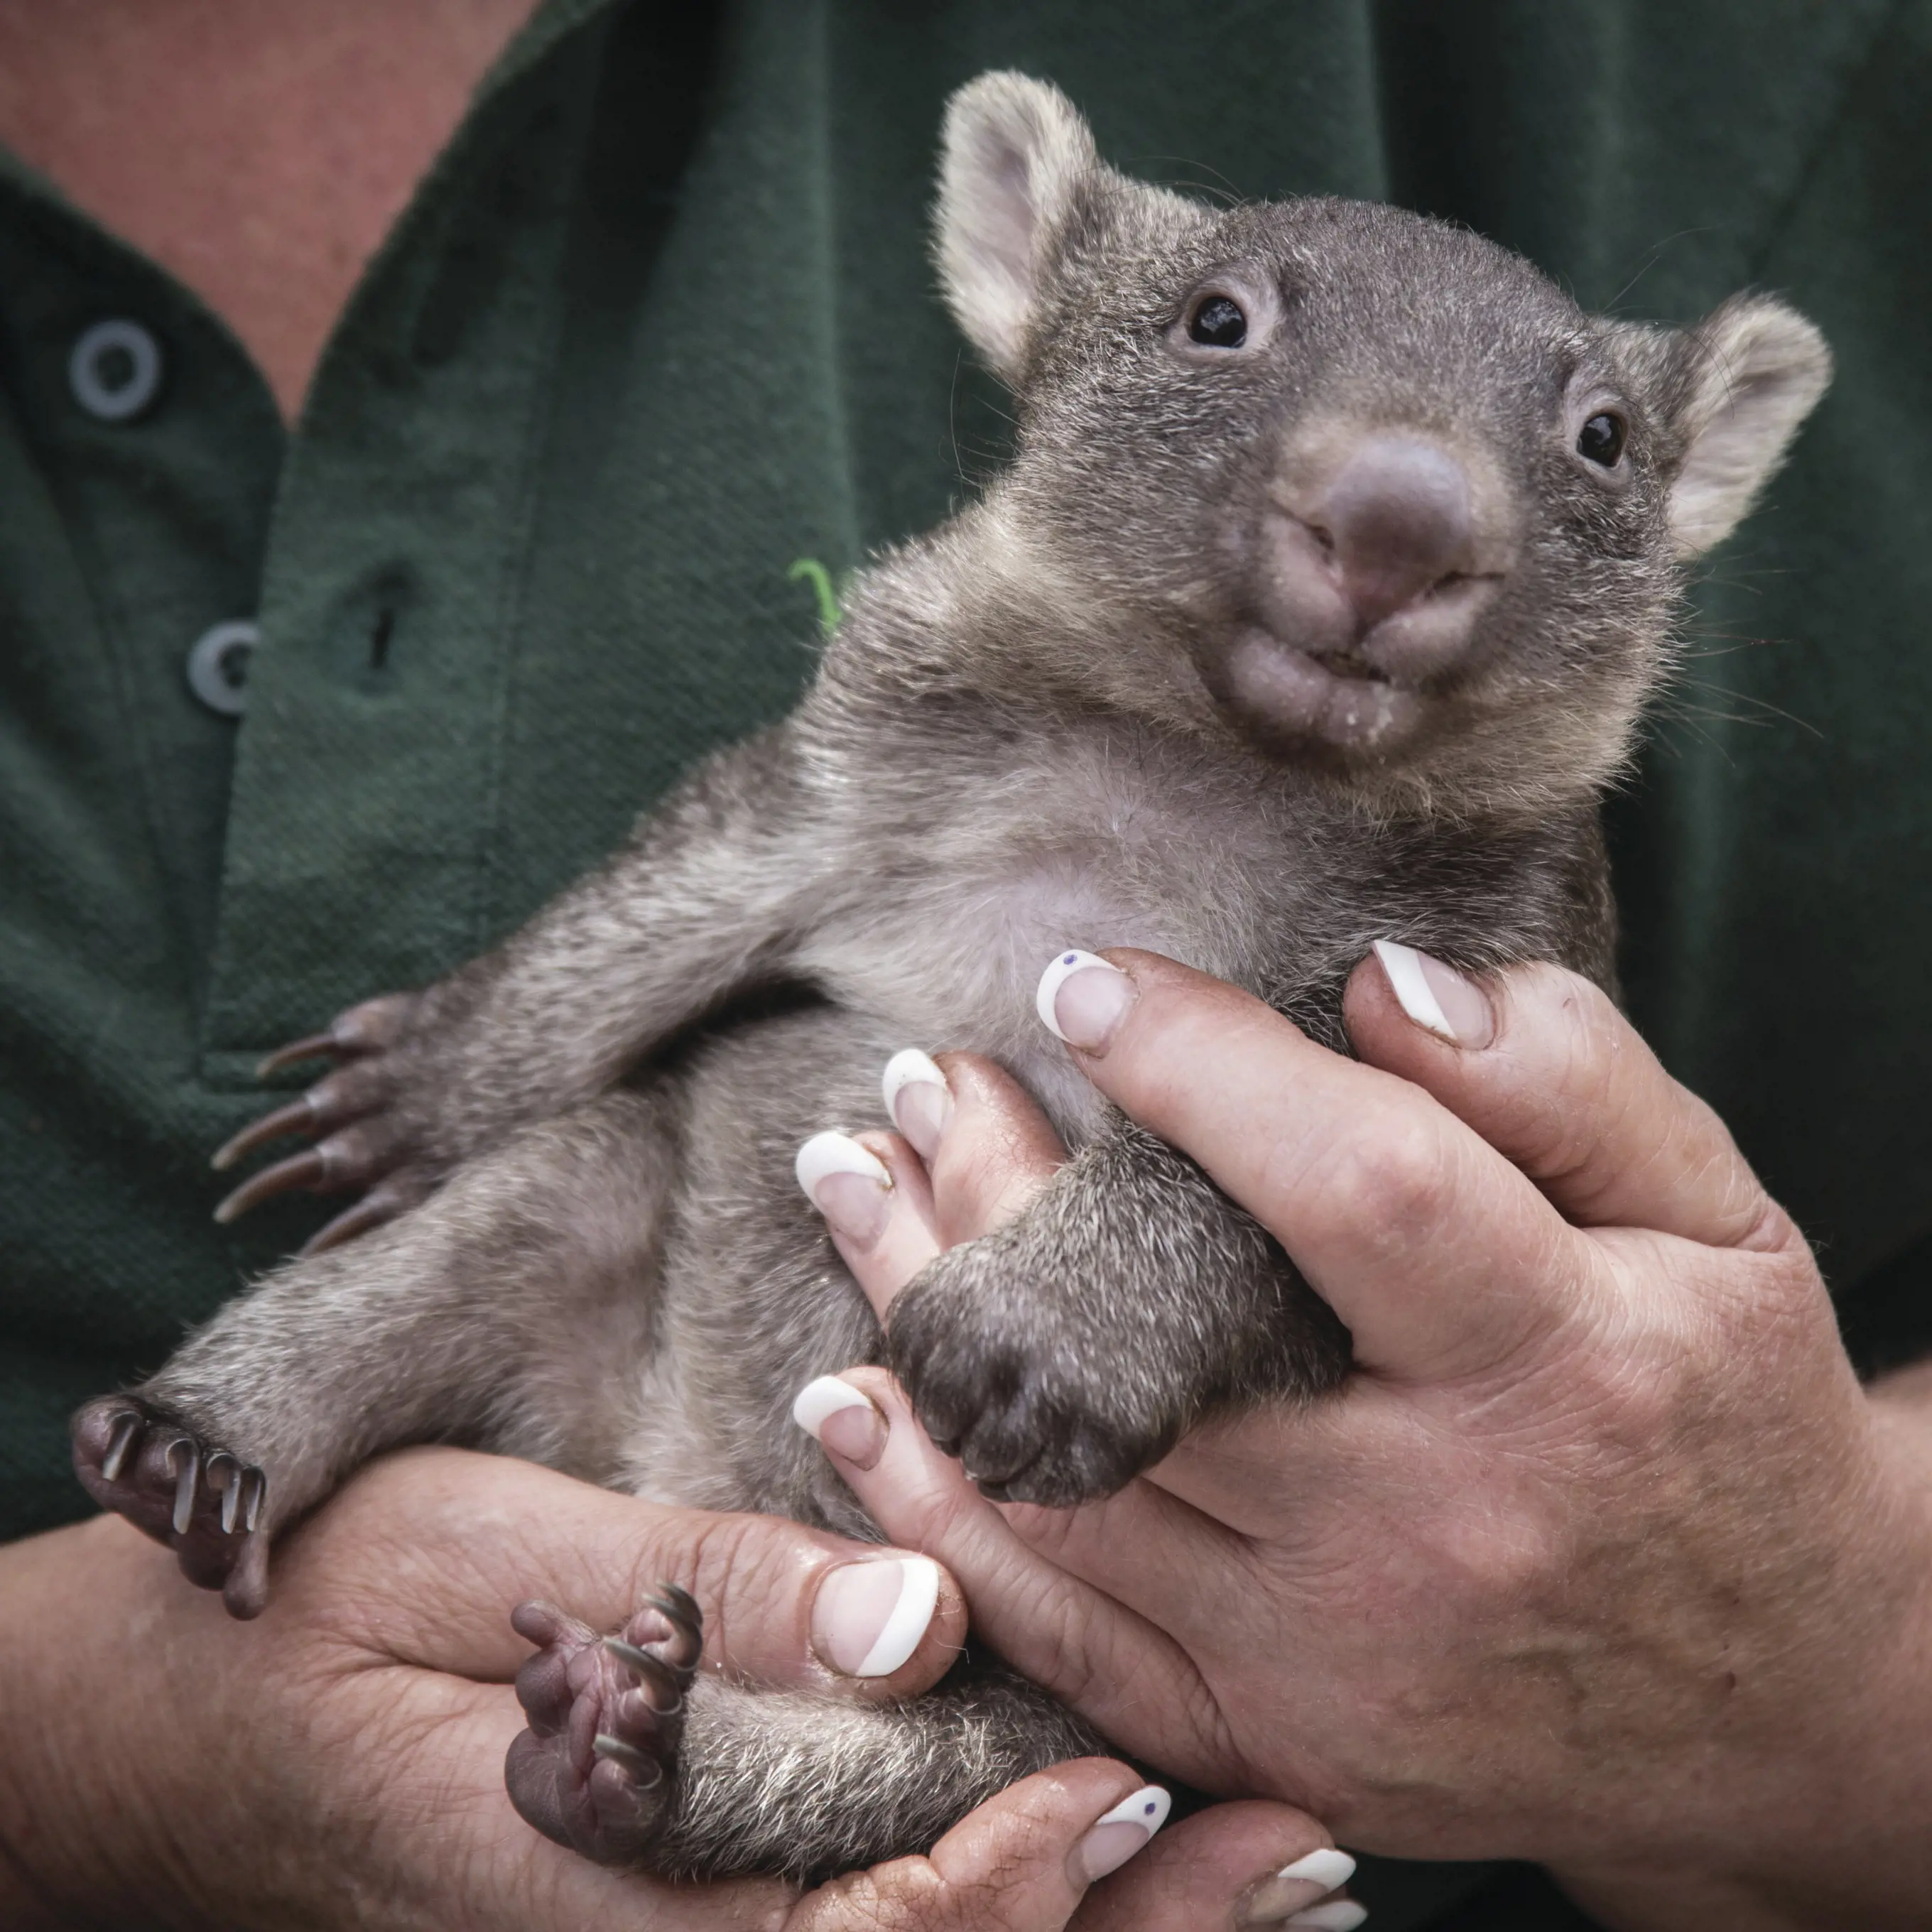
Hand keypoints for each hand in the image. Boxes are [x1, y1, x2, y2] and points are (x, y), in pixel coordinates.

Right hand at [0, 1446, 1334, 1930]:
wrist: (198, 1720)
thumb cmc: (327, 1615)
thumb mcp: (483, 1554)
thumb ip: (689, 1592)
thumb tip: (912, 1615)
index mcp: (618, 1880)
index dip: (1003, 1877)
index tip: (1124, 1781)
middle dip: (1120, 1925)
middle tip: (1300, 1853)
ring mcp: (690, 1922)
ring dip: (1105, 1919)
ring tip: (1277, 1860)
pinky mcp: (700, 1883)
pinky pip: (880, 1914)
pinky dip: (1019, 1884)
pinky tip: (1124, 1833)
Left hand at [797, 950, 1931, 1931]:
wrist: (1772, 1696)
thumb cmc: (1724, 1413)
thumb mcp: (1718, 1220)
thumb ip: (1566, 1082)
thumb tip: (1377, 985)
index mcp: (1567, 1365)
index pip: (1359, 1188)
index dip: (1202, 1065)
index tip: (1085, 983)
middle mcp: (1435, 1526)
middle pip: (1159, 1345)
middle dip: (1002, 1190)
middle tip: (920, 1079)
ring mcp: (1333, 1657)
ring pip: (1072, 1478)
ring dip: (932, 1319)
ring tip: (853, 1183)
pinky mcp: (1269, 1738)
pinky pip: (1062, 1629)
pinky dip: (937, 1511)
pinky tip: (856, 1401)